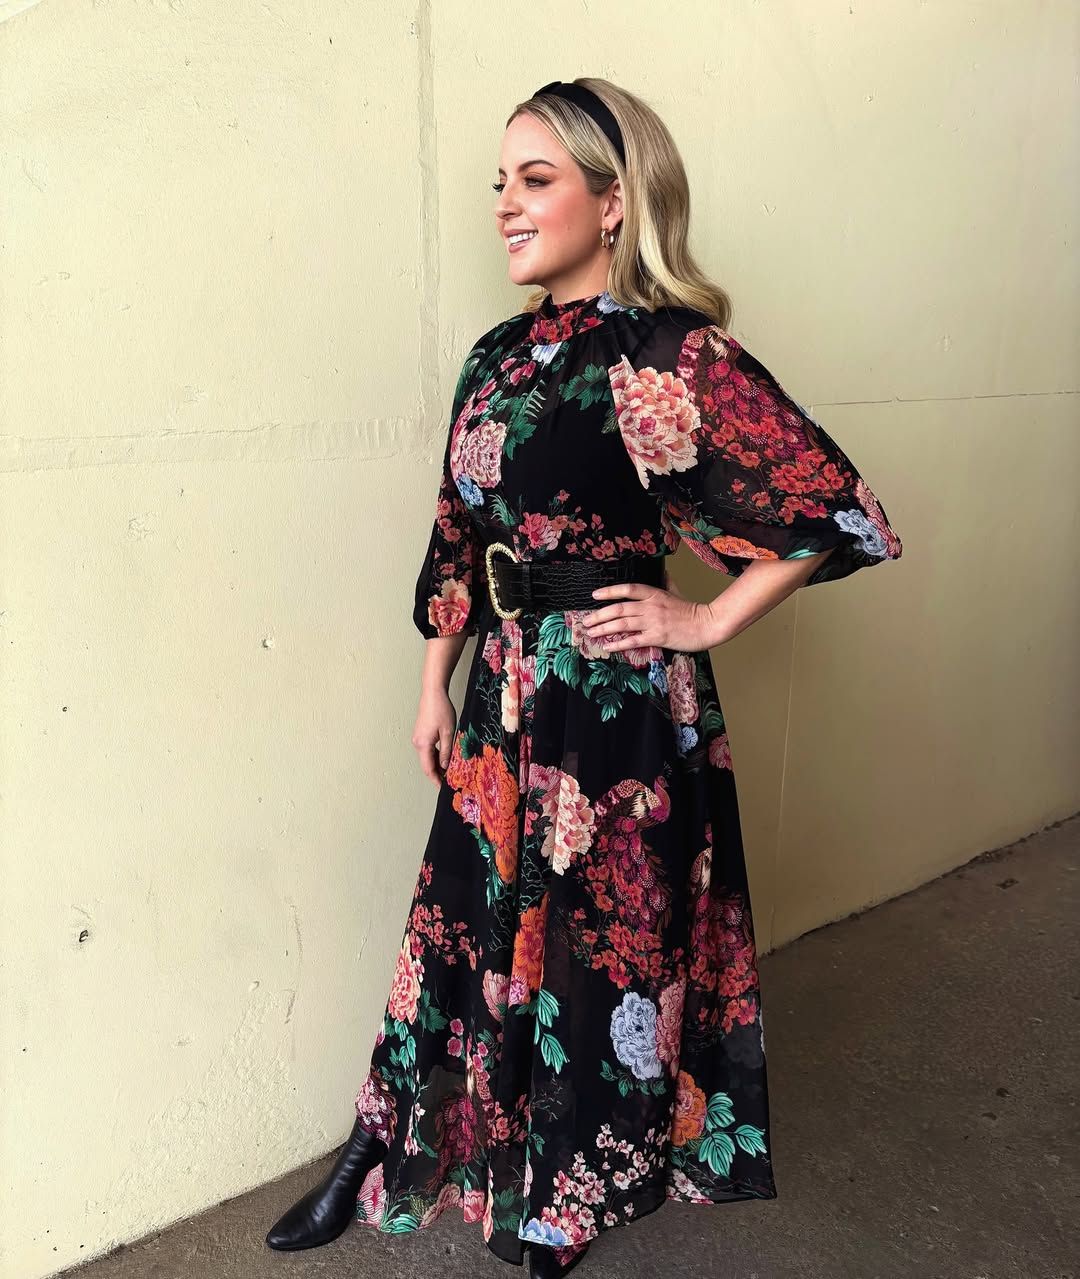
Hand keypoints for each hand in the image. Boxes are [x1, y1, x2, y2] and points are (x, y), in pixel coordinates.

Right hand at [412, 686, 457, 786]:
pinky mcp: (420, 733)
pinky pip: (427, 749)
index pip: (428, 769)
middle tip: (450, 780)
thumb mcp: (448, 733)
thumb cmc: (441, 710)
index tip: (444, 788)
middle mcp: (417, 743)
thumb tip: (445, 767)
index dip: (436, 780)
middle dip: (437, 774)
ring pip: (427, 756)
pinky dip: (435, 755)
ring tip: (450, 770)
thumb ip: (446, 752)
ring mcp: (418, 737)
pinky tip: (445, 757)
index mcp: (423, 744)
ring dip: (437, 764)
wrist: (433, 693)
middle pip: (426, 764)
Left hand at [582, 581, 725, 652]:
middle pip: (618, 609)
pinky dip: (618, 644)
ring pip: (622, 625)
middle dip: (599, 615)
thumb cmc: (691, 610)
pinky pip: (633, 641)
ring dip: (603, 629)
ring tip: (591, 633)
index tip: (595, 595)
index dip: (609, 591)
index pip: (627, 589)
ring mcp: (653, 622)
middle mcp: (650, 606)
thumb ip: (666, 582)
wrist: (707, 625)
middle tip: (586, 621)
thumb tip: (663, 572)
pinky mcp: (657, 637)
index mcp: (654, 594)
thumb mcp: (676, 592)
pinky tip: (607, 647)